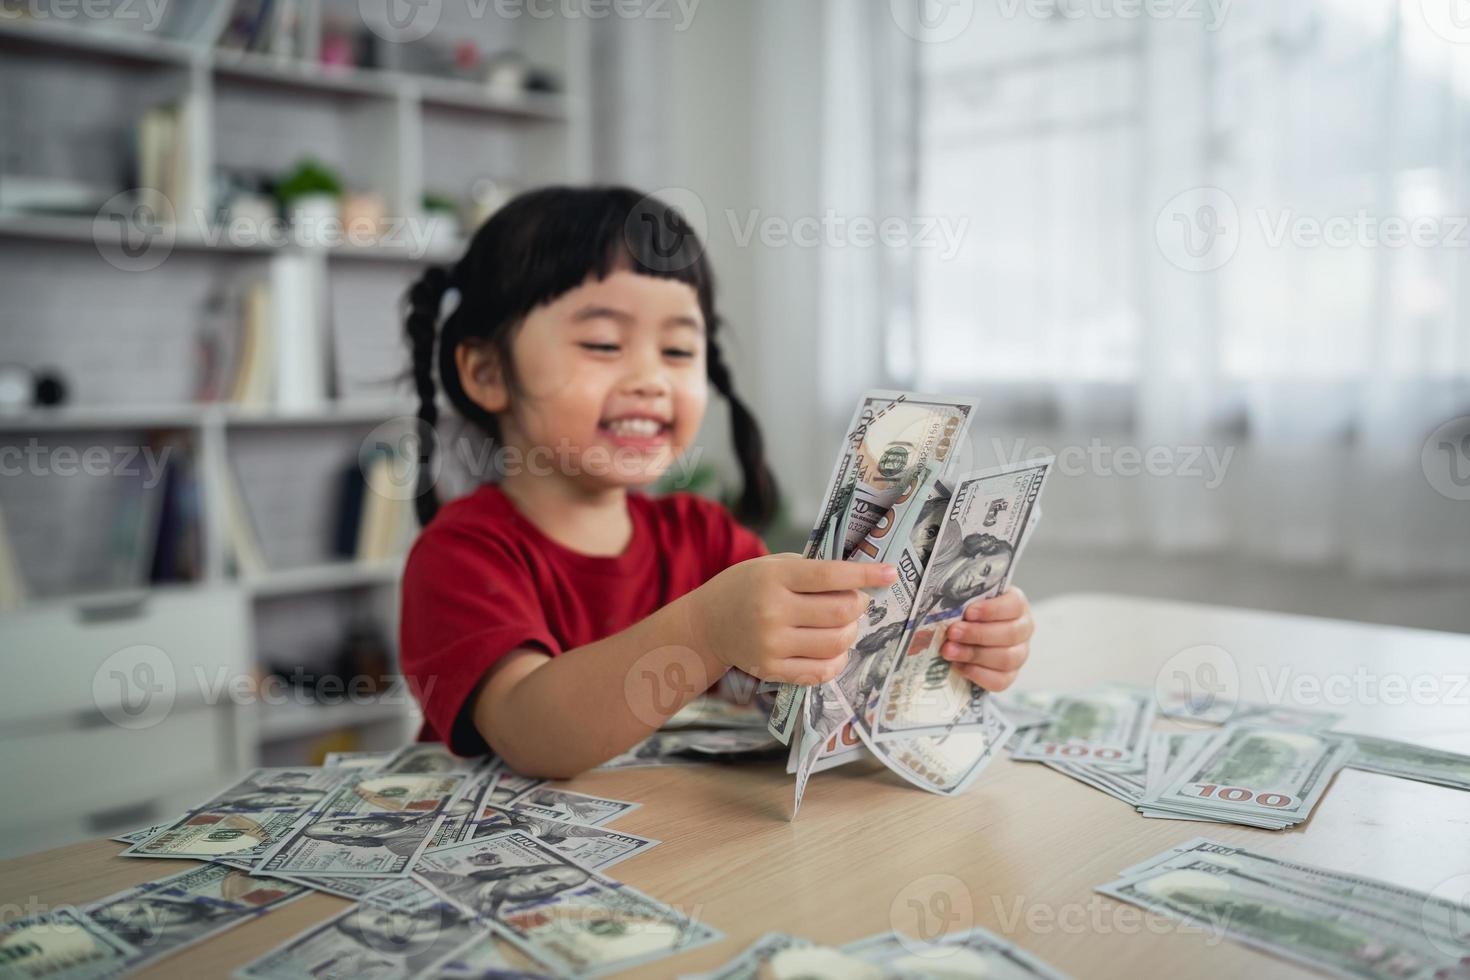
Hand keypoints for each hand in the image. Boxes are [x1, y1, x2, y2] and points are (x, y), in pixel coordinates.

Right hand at [686, 554, 896, 685]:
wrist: (708, 623)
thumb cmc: (748, 587)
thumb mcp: (773, 566)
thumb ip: (812, 571)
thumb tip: (861, 581)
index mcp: (774, 578)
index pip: (831, 576)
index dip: (866, 576)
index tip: (890, 574)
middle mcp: (773, 611)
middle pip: (841, 613)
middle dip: (860, 605)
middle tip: (858, 601)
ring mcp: (772, 644)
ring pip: (837, 643)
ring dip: (851, 632)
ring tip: (844, 625)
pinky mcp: (772, 670)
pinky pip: (822, 671)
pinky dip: (838, 660)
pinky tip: (835, 649)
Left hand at [940, 586, 1032, 691]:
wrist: (962, 636)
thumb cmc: (965, 612)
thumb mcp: (965, 602)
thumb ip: (962, 602)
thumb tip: (950, 608)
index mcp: (1017, 605)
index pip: (1014, 605)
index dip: (992, 610)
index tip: (968, 613)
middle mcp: (1023, 629)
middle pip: (1010, 634)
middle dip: (978, 634)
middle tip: (952, 633)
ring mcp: (1019, 654)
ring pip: (1006, 659)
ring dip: (974, 655)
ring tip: (949, 651)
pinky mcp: (1009, 676)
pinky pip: (1000, 681)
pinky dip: (977, 674)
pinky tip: (958, 666)